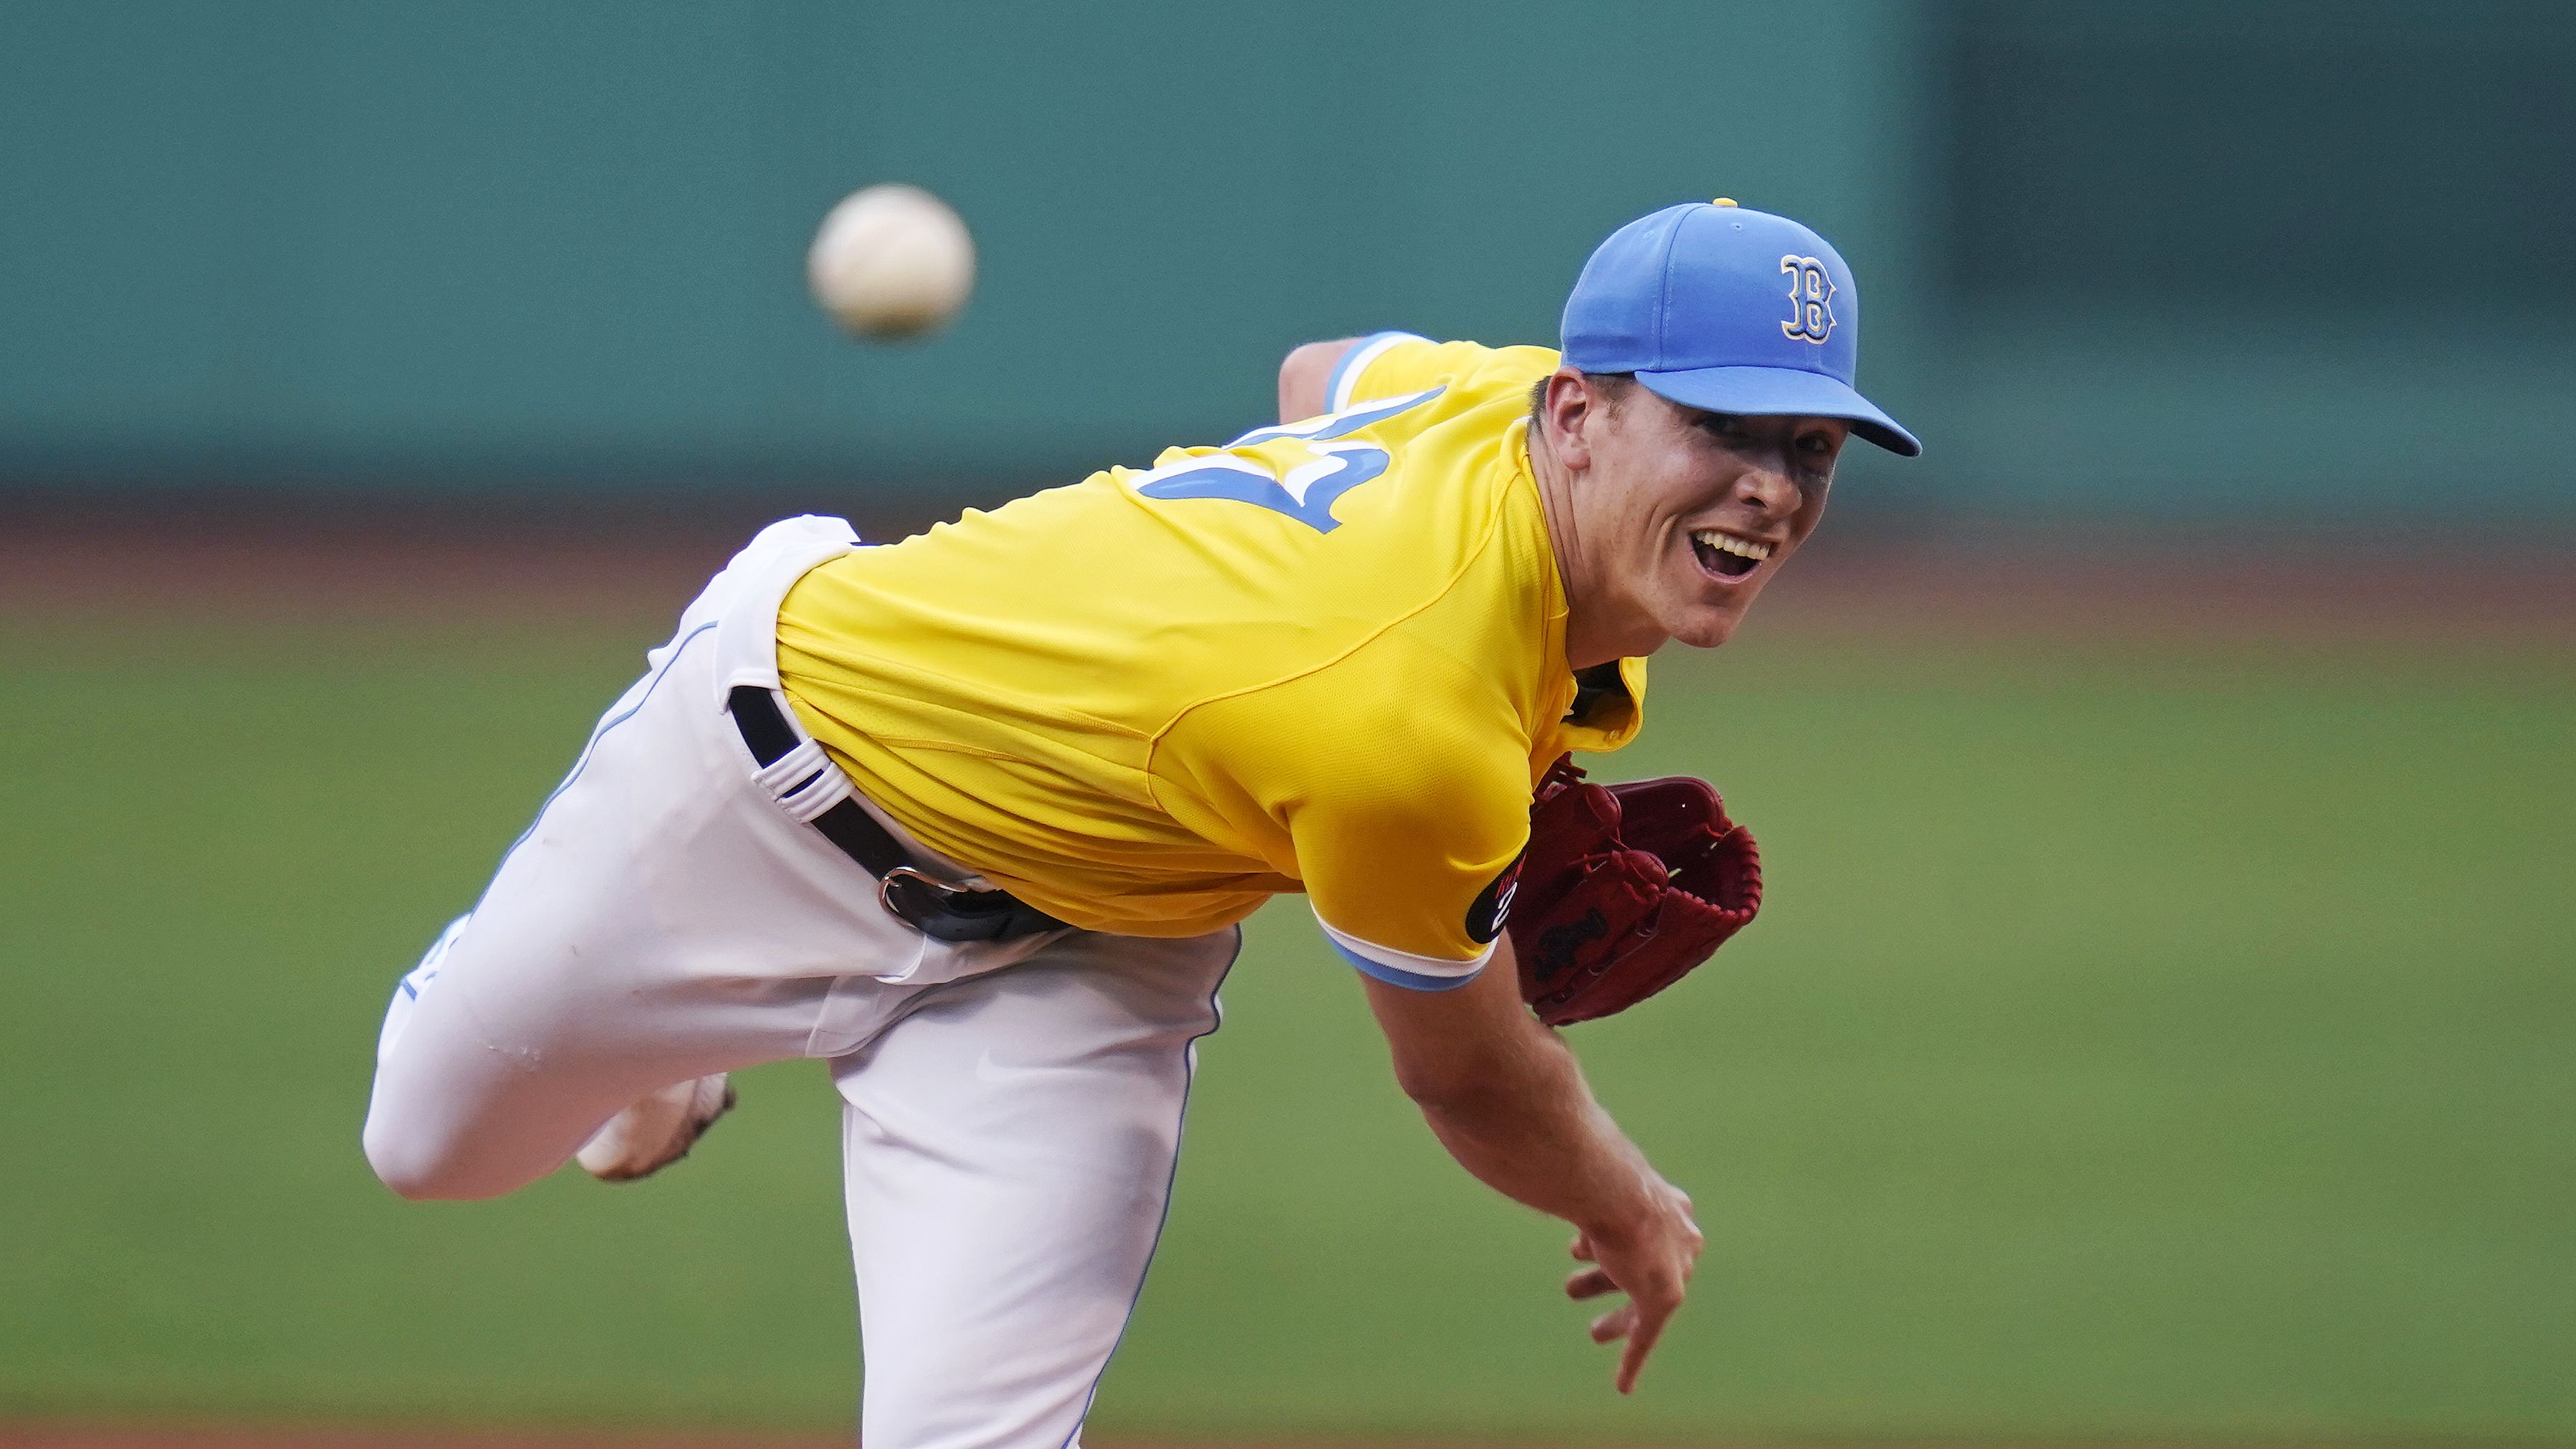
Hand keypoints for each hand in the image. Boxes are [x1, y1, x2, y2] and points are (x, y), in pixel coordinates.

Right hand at [1564, 1178, 1701, 1392]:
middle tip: (1575, 1290)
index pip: (1646, 1232)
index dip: (1612, 1244)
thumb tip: (1532, 1167)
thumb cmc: (1591, 1174)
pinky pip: (1647, 1335)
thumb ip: (1570, 1181)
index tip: (1585, 1250)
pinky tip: (1624, 1386)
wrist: (1616, 1191)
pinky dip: (1632, 1360)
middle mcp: (1680, 1235)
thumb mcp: (1583, 1176)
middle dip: (1609, 1280)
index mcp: (1668, 1205)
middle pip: (1643, 1267)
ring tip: (1592, 1332)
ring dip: (1615, 1317)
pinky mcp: (1665, 1297)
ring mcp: (1675, 1266)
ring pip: (1641, 1300)